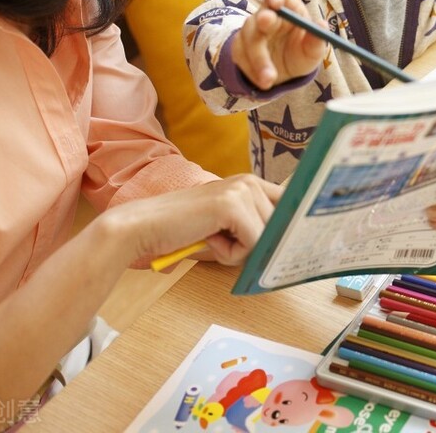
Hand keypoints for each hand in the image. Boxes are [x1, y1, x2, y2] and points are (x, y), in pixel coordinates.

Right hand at [108, 174, 283, 266]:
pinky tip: (207, 238)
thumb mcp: (227, 225)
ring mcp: (242, 191)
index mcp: (250, 183)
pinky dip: (229, 254)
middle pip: (281, 227)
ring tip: (211, 237)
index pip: (289, 207)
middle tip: (221, 239)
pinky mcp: (232, 206)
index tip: (283, 245)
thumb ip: (256, 227)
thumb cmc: (183, 230)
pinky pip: (251, 244)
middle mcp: (250, 181)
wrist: (145, 227)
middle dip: (254, 245)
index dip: (286, 230)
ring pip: (267, 237)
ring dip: (240, 251)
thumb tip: (290, 244)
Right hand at [232, 0, 327, 88]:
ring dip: (259, 59)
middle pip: (261, 14)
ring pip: (250, 39)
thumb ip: (317, 40)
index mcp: (288, 9)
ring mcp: (251, 32)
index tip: (276, 3)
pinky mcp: (240, 48)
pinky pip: (241, 57)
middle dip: (263, 20)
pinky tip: (263, 82)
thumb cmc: (301, 53)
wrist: (285, 75)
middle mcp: (267, 16)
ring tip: (269, 79)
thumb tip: (322, 26)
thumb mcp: (312, 51)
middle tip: (266, 22)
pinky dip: (252, 71)